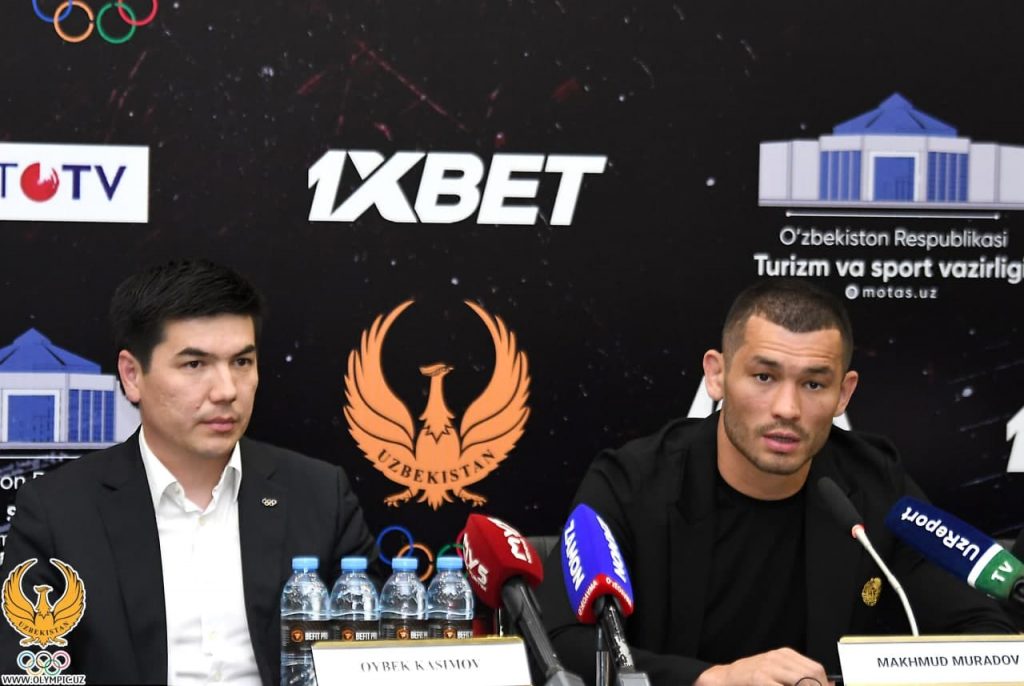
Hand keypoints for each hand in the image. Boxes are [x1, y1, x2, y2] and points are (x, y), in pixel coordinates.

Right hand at [693, 647, 833, 685]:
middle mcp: (777, 657)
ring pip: (801, 680)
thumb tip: (829, 685)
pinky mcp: (759, 678)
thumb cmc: (751, 679)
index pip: (815, 668)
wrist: (726, 678)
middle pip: (811, 674)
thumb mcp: (776, 674)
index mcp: (784, 655)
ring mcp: (768, 667)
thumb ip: (798, 678)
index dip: (824, 684)